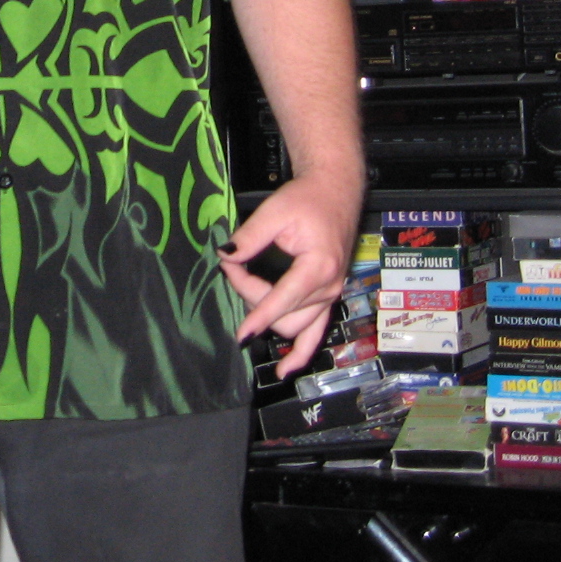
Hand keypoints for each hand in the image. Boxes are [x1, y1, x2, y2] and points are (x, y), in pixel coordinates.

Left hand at [218, 170, 361, 377]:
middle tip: (232, 267)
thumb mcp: (275, 211)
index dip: (259, 316)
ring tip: (246, 289)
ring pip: (294, 325)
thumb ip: (250, 237)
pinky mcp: (328, 298)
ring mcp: (330, 296)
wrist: (336, 192)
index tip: (241, 334)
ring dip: (266, 313)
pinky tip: (286, 369)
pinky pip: (316, 333)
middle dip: (251, 296)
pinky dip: (301, 352)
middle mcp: (328, 288)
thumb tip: (225, 256)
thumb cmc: (308, 199)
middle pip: (283, 313)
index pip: (283, 301)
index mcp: (318, 267)